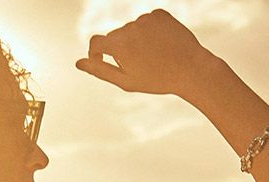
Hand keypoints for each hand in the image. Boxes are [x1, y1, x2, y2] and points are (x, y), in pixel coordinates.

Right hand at [74, 8, 212, 98]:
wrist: (190, 69)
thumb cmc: (155, 80)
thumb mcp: (125, 81)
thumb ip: (99, 70)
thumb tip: (78, 63)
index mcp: (118, 44)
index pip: (95, 43)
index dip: (96, 54)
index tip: (102, 62)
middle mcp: (130, 27)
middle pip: (115, 37)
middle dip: (120, 50)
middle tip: (139, 66)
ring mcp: (146, 18)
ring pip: (132, 30)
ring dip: (136, 42)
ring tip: (153, 57)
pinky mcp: (159, 14)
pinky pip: (147, 23)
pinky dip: (150, 33)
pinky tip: (161, 45)